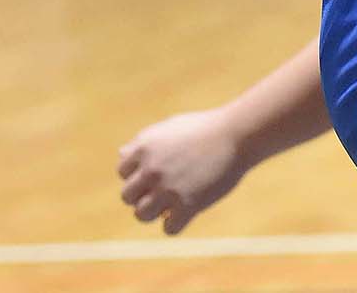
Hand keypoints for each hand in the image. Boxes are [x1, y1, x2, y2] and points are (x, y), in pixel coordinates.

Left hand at [117, 107, 249, 235]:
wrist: (235, 134)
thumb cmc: (203, 128)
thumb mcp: (169, 127)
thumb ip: (143, 143)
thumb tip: (121, 156)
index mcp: (145, 147)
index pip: (123, 172)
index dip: (138, 174)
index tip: (155, 172)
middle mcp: (152, 169)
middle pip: (127, 196)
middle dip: (142, 195)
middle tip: (162, 190)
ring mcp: (169, 189)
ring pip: (142, 215)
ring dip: (154, 212)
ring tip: (170, 204)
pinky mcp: (188, 205)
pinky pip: (169, 228)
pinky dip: (175, 224)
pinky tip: (186, 212)